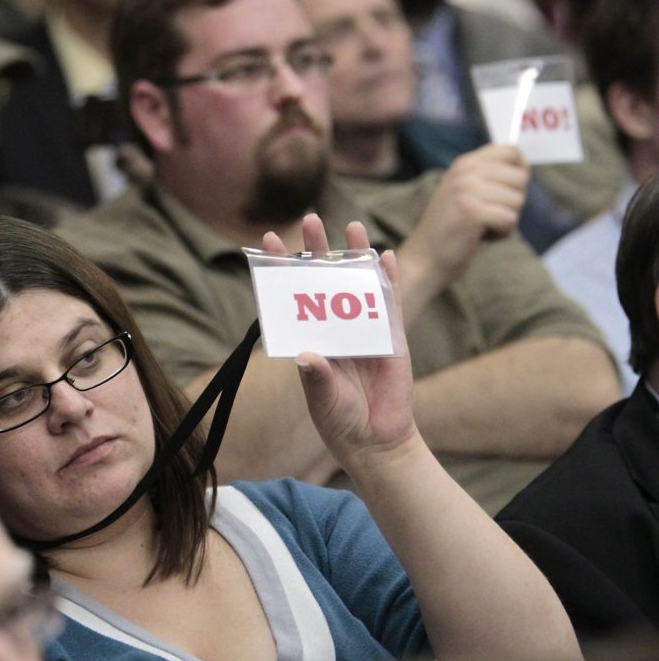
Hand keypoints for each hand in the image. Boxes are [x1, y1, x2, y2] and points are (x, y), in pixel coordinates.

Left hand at [262, 214, 417, 472]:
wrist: (376, 441)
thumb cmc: (340, 420)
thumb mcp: (322, 399)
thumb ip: (316, 378)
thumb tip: (307, 356)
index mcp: (310, 338)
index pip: (293, 297)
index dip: (282, 270)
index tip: (269, 242)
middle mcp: (334, 328)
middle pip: (325, 281)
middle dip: (317, 251)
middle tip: (310, 219)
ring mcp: (364, 330)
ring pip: (358, 285)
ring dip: (355, 256)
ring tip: (352, 225)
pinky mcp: (391, 338)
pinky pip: (390, 303)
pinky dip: (389, 280)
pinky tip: (384, 255)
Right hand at [401, 143, 527, 293]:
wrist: (425, 258)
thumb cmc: (450, 228)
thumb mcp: (464, 190)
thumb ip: (488, 176)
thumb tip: (523, 172)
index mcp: (466, 162)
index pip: (511, 151)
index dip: (520, 171)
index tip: (509, 190)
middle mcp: (466, 171)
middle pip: (520, 178)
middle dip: (512, 201)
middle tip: (489, 215)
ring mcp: (468, 190)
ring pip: (517, 200)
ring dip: (506, 219)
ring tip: (482, 226)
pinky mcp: (472, 212)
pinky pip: (509, 219)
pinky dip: (501, 234)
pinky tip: (481, 237)